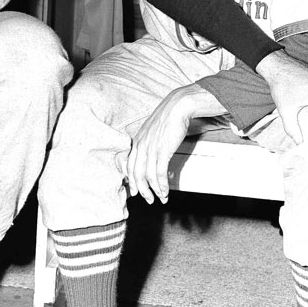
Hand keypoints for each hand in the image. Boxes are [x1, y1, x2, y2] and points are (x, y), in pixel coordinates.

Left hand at [127, 86, 209, 203]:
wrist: (177, 107)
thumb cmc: (168, 118)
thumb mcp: (152, 130)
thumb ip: (148, 142)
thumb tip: (151, 154)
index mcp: (137, 141)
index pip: (130, 165)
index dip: (132, 180)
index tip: (135, 191)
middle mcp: (141, 146)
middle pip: (136, 174)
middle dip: (142, 190)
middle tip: (148, 200)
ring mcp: (151, 149)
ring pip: (148, 176)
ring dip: (154, 190)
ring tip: (160, 198)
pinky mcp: (163, 151)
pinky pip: (159, 173)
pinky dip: (162, 185)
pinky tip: (165, 191)